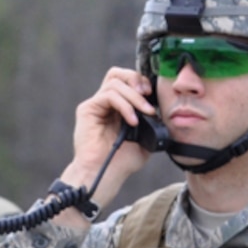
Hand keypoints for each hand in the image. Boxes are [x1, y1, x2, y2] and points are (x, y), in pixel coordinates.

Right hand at [58, 66, 154, 222]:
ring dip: (134, 97)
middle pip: (118, 73)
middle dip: (136, 80)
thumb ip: (151, 119)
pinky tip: (131, 120)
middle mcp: (105, 103)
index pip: (127, 80)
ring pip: (115, 83)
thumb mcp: (146, 136)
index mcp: (118, 107)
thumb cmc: (123, 160)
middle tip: (147, 95)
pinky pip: (108, 95)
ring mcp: (95, 105)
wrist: (106, 174)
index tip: (152, 95)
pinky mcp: (87, 110)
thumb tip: (160, 105)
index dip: (140, 82)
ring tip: (144, 113)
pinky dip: (124, 105)